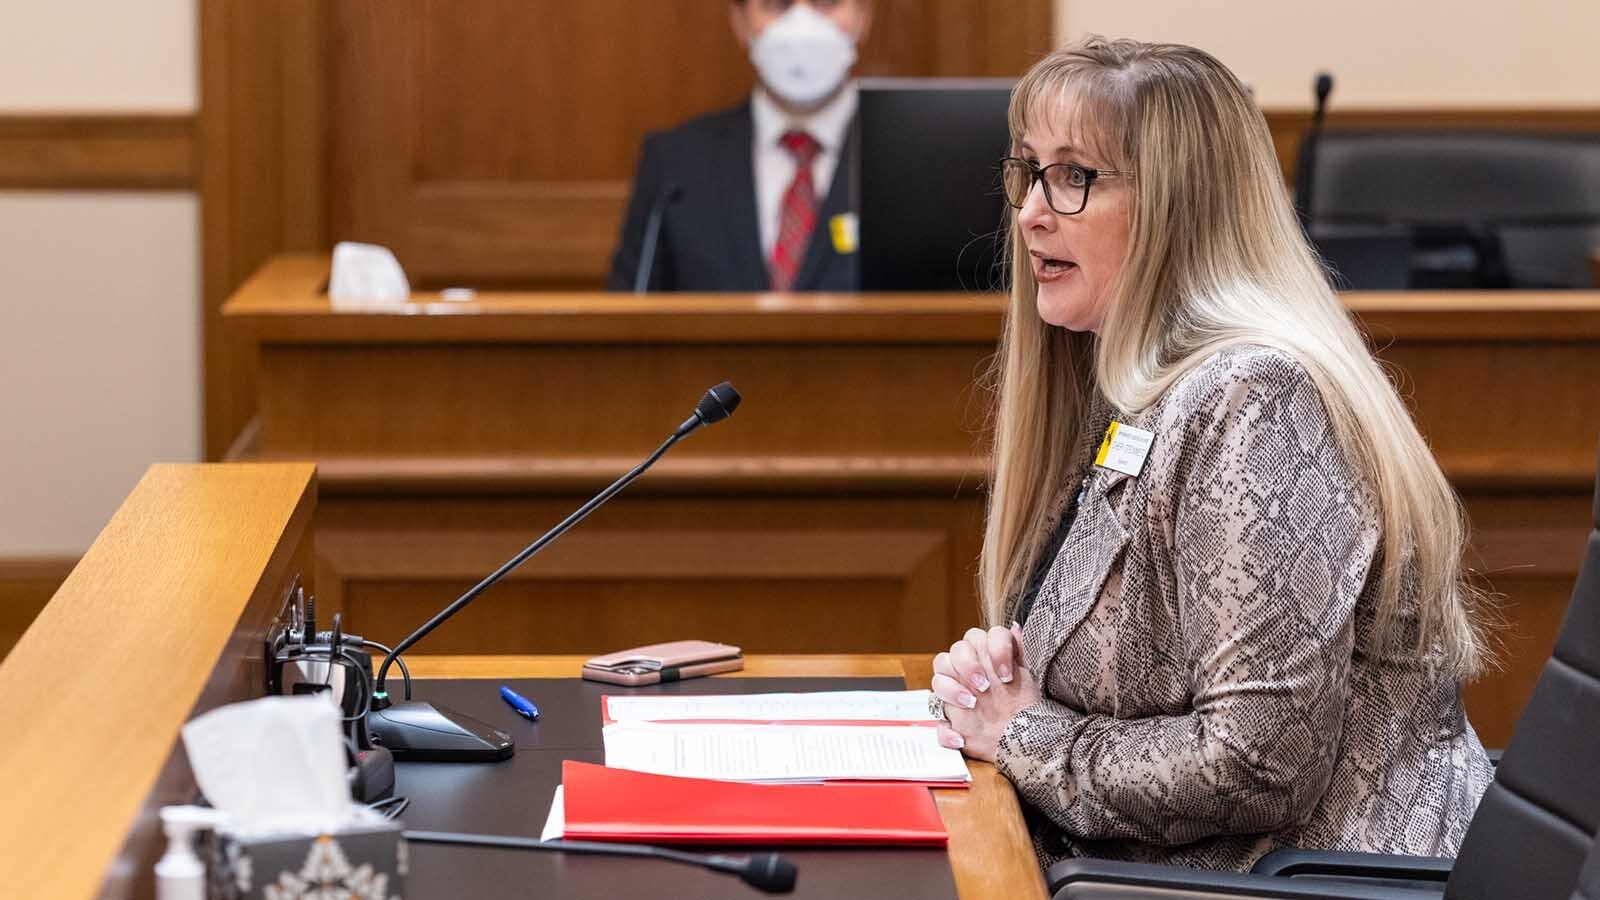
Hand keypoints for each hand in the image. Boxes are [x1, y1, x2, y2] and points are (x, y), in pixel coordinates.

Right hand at [930, 623, 1038, 762]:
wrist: (1024, 738)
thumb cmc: (1025, 704)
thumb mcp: (1027, 677)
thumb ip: (1018, 650)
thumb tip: (1015, 627)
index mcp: (984, 656)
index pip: (977, 637)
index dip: (994, 650)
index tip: (1007, 674)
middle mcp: (967, 671)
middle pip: (955, 651)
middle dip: (968, 666)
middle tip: (984, 686)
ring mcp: (956, 694)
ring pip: (938, 678)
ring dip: (951, 690)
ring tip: (971, 704)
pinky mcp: (951, 721)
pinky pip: (939, 724)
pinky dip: (947, 731)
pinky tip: (960, 737)